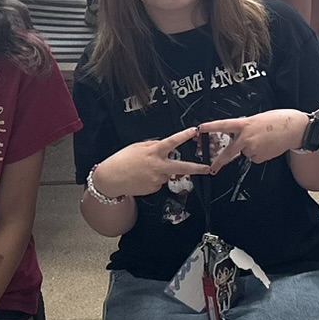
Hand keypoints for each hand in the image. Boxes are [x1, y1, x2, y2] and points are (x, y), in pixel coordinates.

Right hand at [88, 134, 209, 200]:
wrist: (111, 179)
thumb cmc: (121, 161)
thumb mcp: (137, 147)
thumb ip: (153, 146)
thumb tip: (163, 146)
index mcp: (153, 152)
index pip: (172, 142)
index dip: (185, 135)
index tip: (195, 130)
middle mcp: (158, 167)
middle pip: (182, 167)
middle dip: (197, 168)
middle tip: (207, 168)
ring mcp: (157, 179)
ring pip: (167, 174)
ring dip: (162, 171)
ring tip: (145, 169)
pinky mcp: (154, 188)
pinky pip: (159, 182)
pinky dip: (154, 179)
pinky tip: (143, 177)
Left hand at [189, 110, 309, 171]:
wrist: (295, 129)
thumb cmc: (279, 121)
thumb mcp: (259, 119)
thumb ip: (247, 127)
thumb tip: (242, 135)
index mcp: (245, 124)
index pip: (223, 125)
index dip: (210, 127)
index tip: (199, 128)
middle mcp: (246, 137)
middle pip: (228, 152)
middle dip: (219, 162)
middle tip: (212, 169)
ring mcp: (253, 148)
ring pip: (247, 152)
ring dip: (253, 148)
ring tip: (266, 140)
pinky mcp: (260, 157)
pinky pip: (256, 157)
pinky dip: (261, 153)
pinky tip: (269, 146)